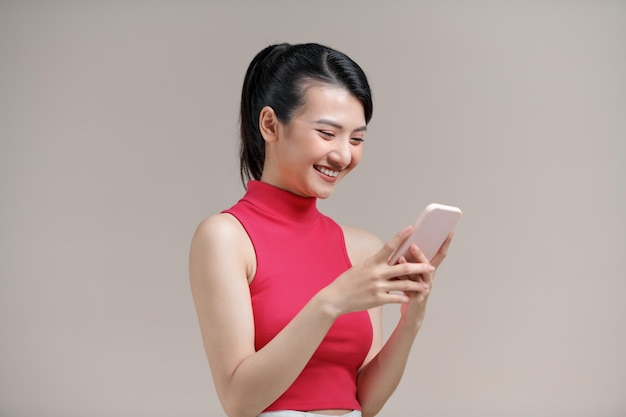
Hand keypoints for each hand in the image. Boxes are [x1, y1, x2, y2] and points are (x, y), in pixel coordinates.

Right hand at [318, 227, 433, 316]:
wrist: (335, 298)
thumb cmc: (348, 281)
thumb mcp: (361, 267)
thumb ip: (376, 264)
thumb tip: (390, 259)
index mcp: (372, 262)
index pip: (389, 246)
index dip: (401, 236)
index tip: (411, 228)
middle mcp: (376, 273)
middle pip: (403, 267)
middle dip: (420, 266)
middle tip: (431, 266)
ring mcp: (378, 287)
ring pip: (404, 285)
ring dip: (417, 285)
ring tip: (426, 285)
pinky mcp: (378, 299)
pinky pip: (396, 298)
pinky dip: (405, 297)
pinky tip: (410, 297)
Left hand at [397, 232, 453, 322]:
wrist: (412, 313)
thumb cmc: (410, 289)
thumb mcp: (410, 273)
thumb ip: (409, 260)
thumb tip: (403, 242)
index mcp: (429, 270)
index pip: (440, 254)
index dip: (446, 243)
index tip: (450, 231)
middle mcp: (429, 278)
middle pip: (428, 264)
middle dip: (421, 254)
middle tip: (412, 245)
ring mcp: (424, 288)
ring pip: (420, 276)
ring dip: (412, 266)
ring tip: (401, 258)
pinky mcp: (417, 298)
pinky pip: (411, 288)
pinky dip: (403, 280)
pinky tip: (395, 275)